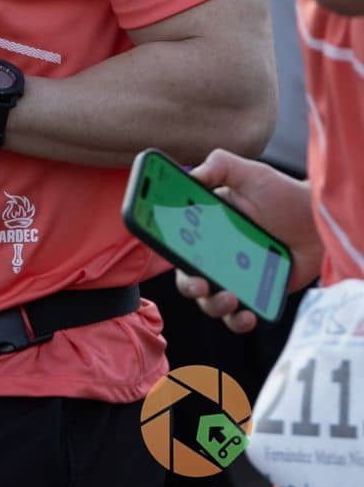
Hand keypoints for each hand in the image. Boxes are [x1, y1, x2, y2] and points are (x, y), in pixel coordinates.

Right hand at [174, 150, 322, 333]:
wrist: (320, 222)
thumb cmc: (283, 195)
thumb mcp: (250, 173)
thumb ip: (220, 166)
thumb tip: (192, 175)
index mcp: (207, 228)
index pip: (177, 241)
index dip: (166, 248)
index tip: (166, 250)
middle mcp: (217, 255)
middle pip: (189, 277)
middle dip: (189, 285)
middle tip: (200, 283)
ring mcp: (236, 278)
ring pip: (211, 302)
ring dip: (214, 306)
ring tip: (231, 298)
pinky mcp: (257, 296)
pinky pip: (240, 317)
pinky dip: (239, 321)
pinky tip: (247, 315)